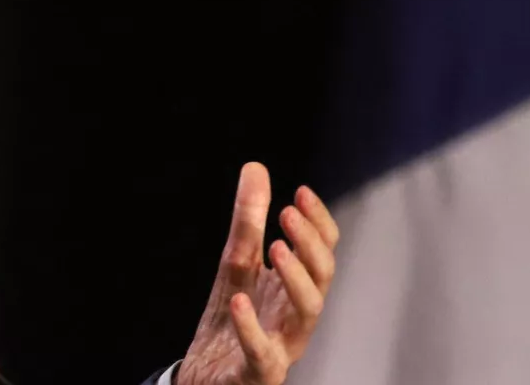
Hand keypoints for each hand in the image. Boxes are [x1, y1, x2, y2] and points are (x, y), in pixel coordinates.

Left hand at [176, 163, 339, 384]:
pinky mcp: (259, 373)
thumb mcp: (236, 263)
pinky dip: (252, 329)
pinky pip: (263, 354)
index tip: (300, 192)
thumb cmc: (231, 318)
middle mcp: (296, 315)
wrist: (207, 375)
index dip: (318, 223)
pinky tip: (240, 301)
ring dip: (296, 278)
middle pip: (323, 277)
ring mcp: (282, 345)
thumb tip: (255, 166)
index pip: (322, 252)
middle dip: (310, 243)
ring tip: (277, 247)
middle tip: (288, 212)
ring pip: (308, 313)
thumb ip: (248, 221)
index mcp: (295, 288)